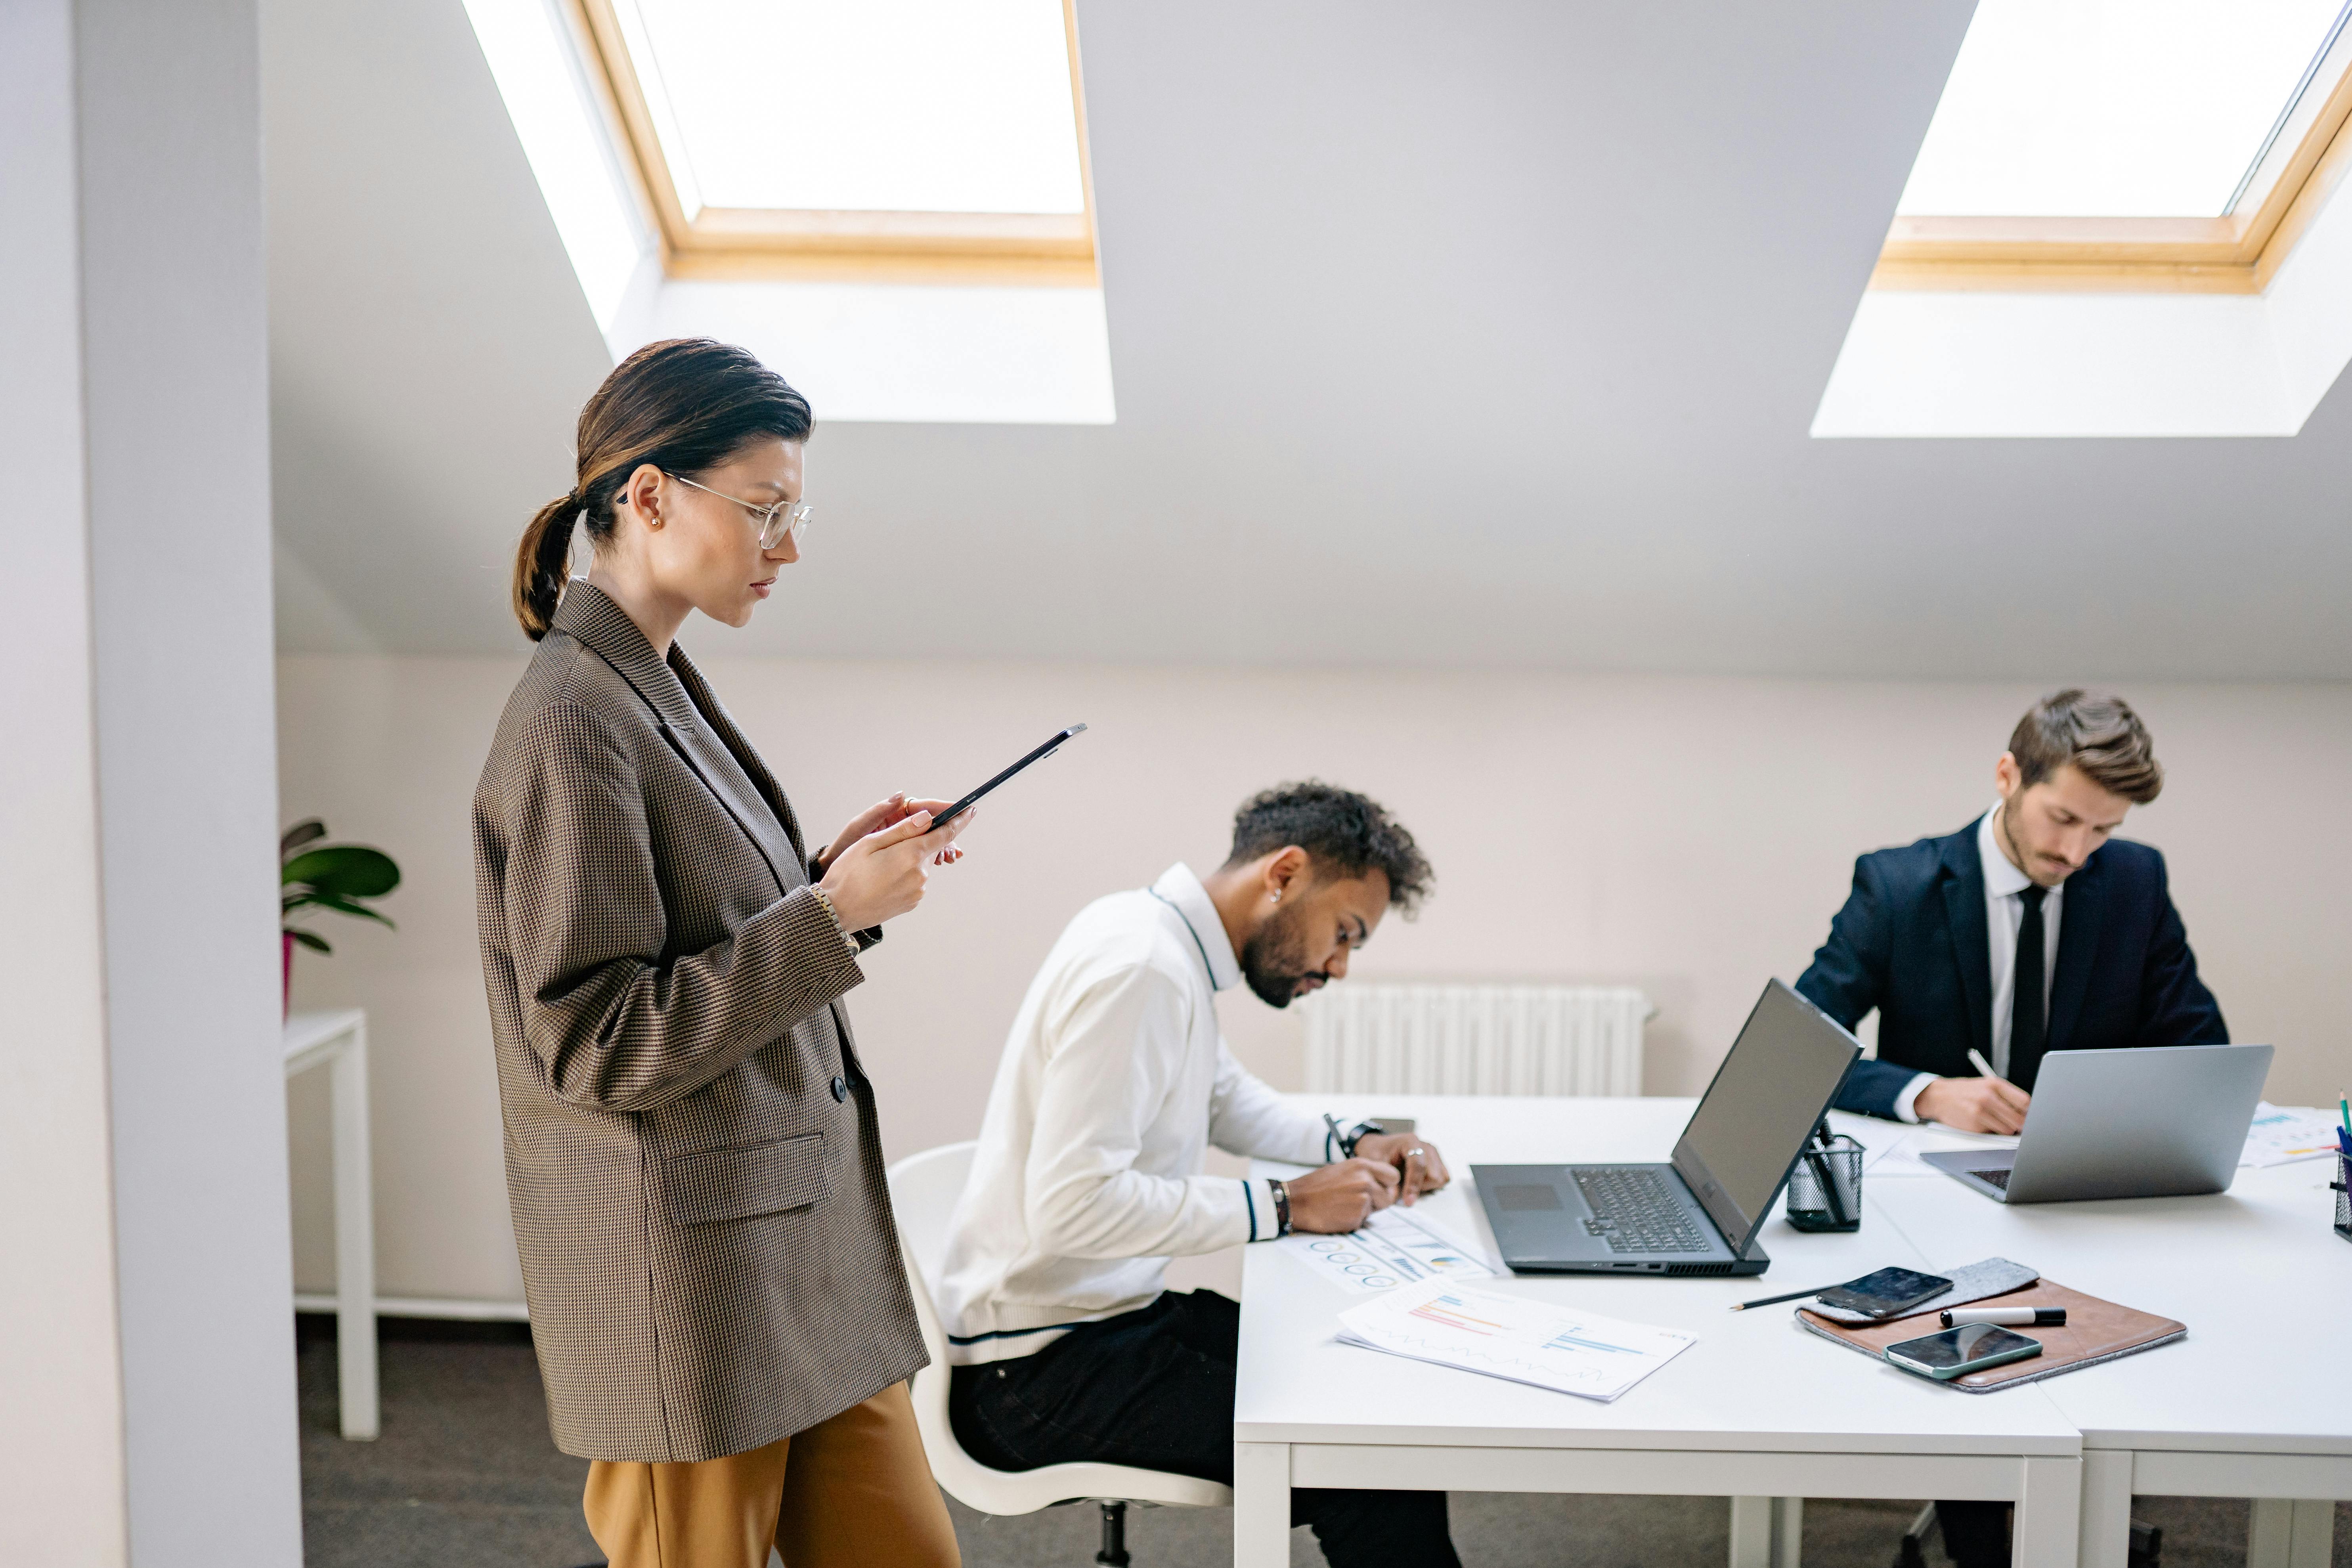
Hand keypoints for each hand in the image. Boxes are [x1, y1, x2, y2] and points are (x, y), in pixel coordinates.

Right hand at [817, 808, 968, 930]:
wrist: (836, 911)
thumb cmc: (848, 873)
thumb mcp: (870, 843)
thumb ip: (903, 830)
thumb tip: (929, 817)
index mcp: (911, 855)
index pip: (945, 834)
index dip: (960, 820)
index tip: (971, 810)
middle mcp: (920, 875)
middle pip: (931, 848)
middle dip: (920, 840)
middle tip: (893, 841)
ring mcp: (918, 891)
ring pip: (921, 865)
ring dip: (909, 858)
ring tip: (881, 864)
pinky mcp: (912, 902)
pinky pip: (915, 880)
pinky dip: (905, 873)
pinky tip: (883, 877)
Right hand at [1283, 1157, 1400, 1232]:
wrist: (1297, 1202)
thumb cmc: (1316, 1186)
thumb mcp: (1342, 1169)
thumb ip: (1364, 1174)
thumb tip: (1381, 1183)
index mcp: (1362, 1165)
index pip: (1393, 1176)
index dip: (1389, 1185)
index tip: (1381, 1188)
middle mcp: (1365, 1181)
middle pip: (1389, 1196)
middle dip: (1379, 1200)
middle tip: (1360, 1201)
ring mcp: (1362, 1200)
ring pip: (1377, 1209)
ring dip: (1366, 1210)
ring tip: (1345, 1205)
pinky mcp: (1356, 1217)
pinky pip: (1364, 1221)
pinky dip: (1354, 1220)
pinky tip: (1339, 1214)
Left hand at [1352, 1132, 1450, 1204]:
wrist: (1379, 1148)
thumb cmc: (1375, 1155)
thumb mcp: (1373, 1164)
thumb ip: (1385, 1177)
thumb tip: (1399, 1194)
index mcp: (1410, 1141)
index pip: (1418, 1165)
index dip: (1414, 1185)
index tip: (1408, 1201)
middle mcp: (1425, 1146)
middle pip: (1433, 1175)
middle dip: (1419, 1186)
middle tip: (1403, 1188)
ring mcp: (1433, 1154)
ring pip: (1441, 1178)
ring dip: (1426, 1187)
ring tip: (1409, 1184)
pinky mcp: (1437, 1162)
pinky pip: (1443, 1179)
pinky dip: (1431, 1185)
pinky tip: (1416, 1183)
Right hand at [1915, 1074, 2029, 1134]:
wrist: (1939, 1097)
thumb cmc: (1965, 1091)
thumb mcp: (1986, 1085)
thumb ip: (2005, 1096)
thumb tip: (2026, 1112)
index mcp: (1994, 1084)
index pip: (2024, 1101)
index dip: (2029, 1111)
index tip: (2027, 1114)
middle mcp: (1988, 1096)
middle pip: (2019, 1119)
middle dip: (2020, 1124)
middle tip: (2015, 1123)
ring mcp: (1980, 1111)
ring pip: (2008, 1129)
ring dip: (2005, 1129)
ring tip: (1994, 1120)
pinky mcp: (1974, 1125)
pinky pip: (1993, 1133)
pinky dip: (1990, 1131)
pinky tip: (1981, 1122)